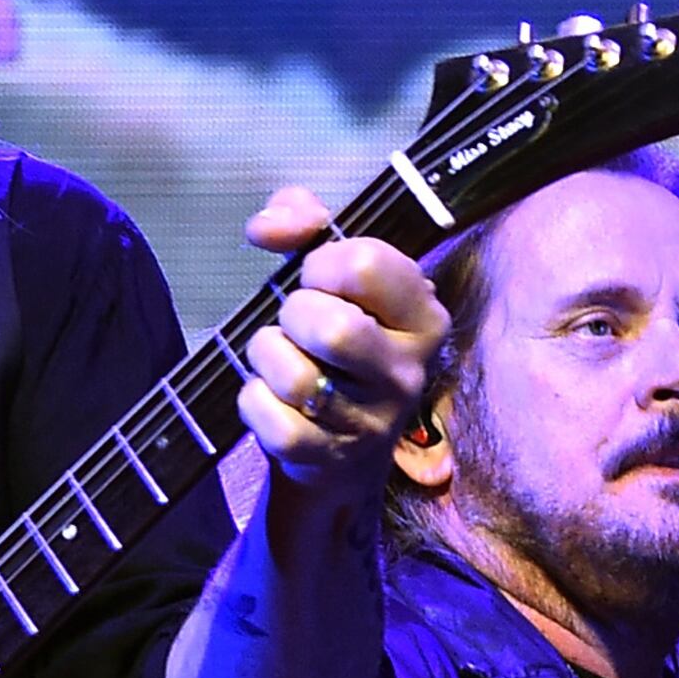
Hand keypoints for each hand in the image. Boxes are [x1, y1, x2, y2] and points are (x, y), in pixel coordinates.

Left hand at [235, 186, 443, 499]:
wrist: (341, 446)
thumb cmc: (336, 340)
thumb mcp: (333, 269)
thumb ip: (302, 219)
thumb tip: (268, 226)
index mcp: (423, 316)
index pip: (366, 264)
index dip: (322, 263)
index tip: (319, 277)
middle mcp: (408, 371)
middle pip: (333, 328)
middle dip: (294, 314)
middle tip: (297, 321)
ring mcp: (373, 421)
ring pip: (298, 378)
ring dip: (268, 356)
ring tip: (278, 355)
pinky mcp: (332, 458)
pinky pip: (276, 425)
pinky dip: (255, 402)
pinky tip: (268, 395)